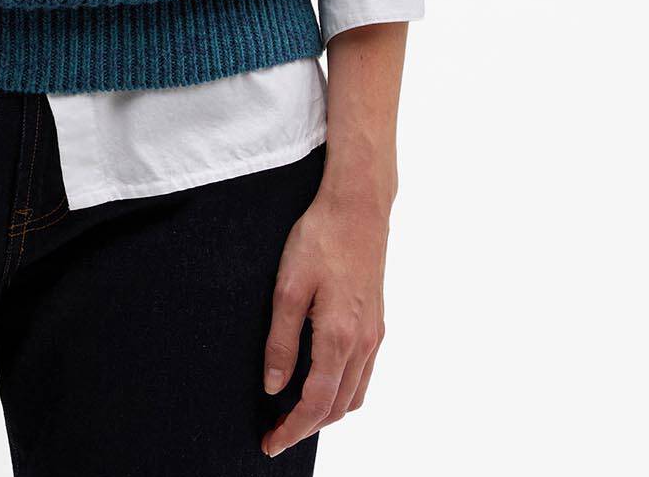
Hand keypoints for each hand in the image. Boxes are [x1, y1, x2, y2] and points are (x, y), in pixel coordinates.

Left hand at [261, 182, 389, 457]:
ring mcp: (375, 334)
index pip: (316, 402)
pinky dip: (343, 392)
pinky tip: (323, 383)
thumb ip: (281, 341)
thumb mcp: (287, 286)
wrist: (358, 206)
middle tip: (277, 433)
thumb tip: (274, 386)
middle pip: (337, 407)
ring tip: (295, 414)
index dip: (292, 429)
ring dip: (326, 412)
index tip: (271, 442)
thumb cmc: (320, 238)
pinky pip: (363, 374)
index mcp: (339, 336)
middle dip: (307, 427)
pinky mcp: (377, 323)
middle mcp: (364, 342)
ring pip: (354, 394)